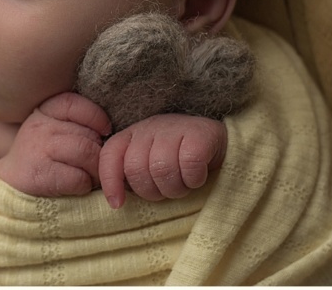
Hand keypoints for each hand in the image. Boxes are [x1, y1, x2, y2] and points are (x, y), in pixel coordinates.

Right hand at [0, 92, 111, 196]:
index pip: (75, 104)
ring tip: (91, 176)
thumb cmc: (42, 155)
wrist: (10, 181)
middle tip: (96, 165)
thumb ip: (76, 124)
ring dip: (96, 170)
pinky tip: (77, 186)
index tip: (105, 131)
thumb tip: (112, 135)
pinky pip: (78, 177)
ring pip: (86, 153)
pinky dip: (85, 185)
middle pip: (87, 135)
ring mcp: (38, 149)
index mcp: (45, 110)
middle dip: (99, 153)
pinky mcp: (39, 174)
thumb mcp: (53, 128)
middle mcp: (40, 126)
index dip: (96, 117)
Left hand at [99, 114, 226, 207]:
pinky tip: (199, 177)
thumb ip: (131, 176)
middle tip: (168, 190)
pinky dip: (194, 179)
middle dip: (152, 191)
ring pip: (162, 168)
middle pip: (136, 169)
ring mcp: (174, 127)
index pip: (110, 155)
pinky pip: (189, 164)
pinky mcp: (200, 133)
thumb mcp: (150, 166)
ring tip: (184, 185)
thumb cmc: (179, 162)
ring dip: (175, 188)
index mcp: (133, 135)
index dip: (110, 182)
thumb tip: (115, 202)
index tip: (118, 204)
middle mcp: (150, 128)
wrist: (221, 144)